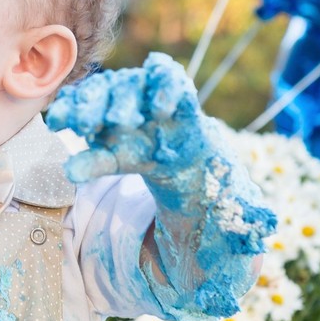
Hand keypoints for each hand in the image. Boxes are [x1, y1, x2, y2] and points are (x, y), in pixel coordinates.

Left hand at [47, 52, 208, 184]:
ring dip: (124, 102)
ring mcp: (144, 82)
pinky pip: (167, 78)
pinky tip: (158, 110)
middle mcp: (116, 86)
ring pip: (130, 84)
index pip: (76, 99)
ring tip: (120, 121)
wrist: (176, 152)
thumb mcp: (112, 160)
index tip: (54, 124)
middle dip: (91, 106)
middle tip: (84, 124)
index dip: (66, 110)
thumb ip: (92, 163)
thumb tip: (69, 173)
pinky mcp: (173, 82)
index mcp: (95, 101)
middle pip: (99, 89)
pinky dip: (163, 91)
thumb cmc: (136, 151)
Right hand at [50, 52, 276, 320]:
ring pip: (109, 99)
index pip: (182, 96)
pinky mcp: (111, 133)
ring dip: (88, 105)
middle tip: (102, 121)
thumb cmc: (220, 205)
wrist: (198, 199)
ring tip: (62, 119)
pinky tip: (56, 119)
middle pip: (139, 92)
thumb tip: (263, 228)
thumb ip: (246, 221)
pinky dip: (74, 113)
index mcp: (194, 132)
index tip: (160, 107)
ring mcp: (134, 121)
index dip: (170, 92)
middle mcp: (161, 117)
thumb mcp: (235, 217)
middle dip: (120, 101)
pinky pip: (90, 118)